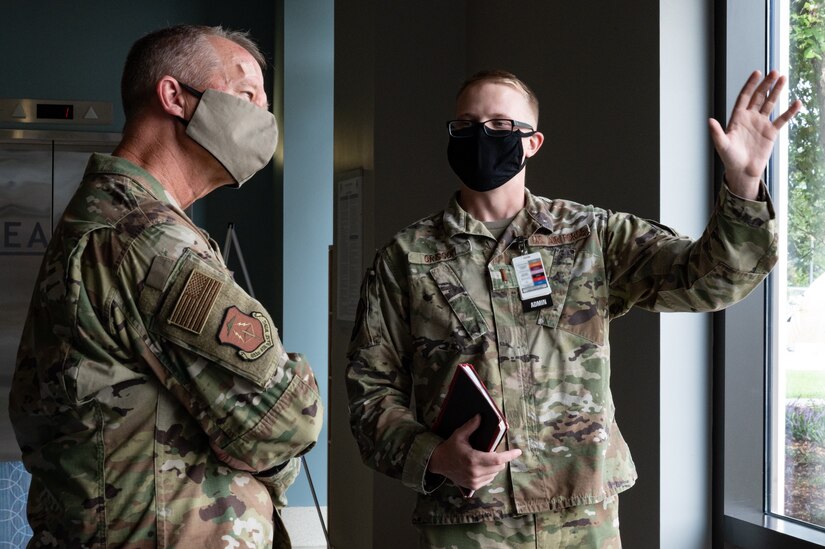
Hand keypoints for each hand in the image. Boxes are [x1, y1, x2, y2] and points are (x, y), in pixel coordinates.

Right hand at [427, 415, 521, 490]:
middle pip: (498, 466)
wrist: (439, 462)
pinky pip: (489, 479)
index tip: (518, 452)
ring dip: (494, 466)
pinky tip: (482, 467)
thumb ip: (471, 426)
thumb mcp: (459, 434)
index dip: (509, 456)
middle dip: (500, 459)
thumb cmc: (450, 447)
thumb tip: (480, 416)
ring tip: (485, 459)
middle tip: (493, 451)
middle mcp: (475, 472)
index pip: (497, 459)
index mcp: (473, 459)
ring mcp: (474, 481)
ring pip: (495, 473)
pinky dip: (489, 473)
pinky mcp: (473, 486)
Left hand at [708, 69, 801, 198]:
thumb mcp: (722, 145)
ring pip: (770, 103)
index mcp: (737, 118)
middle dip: (766, 84)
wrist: (743, 171)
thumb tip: (709, 121)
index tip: (757, 73)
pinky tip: (796, 103)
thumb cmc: (730, 158)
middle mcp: (750, 118)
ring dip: (777, 92)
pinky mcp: (771, 132)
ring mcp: (761, 123)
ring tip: (784, 78)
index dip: (750, 85)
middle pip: (759, 97)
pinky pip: (782, 119)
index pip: (744, 97)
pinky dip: (789, 111)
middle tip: (775, 72)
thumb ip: (717, 132)